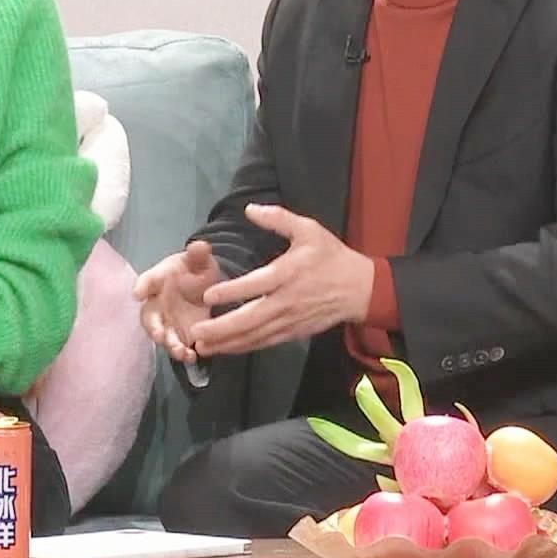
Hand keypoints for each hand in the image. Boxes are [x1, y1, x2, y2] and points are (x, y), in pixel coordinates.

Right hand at [134, 240, 223, 364]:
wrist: (204, 286)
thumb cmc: (194, 270)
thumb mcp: (200, 260)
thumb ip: (198, 254)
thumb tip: (199, 245)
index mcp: (158, 279)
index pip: (147, 281)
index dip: (142, 287)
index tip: (138, 293)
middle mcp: (156, 302)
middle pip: (148, 316)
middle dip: (152, 326)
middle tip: (159, 335)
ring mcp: (166, 321)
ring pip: (161, 335)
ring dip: (169, 344)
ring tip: (181, 351)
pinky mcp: (179, 334)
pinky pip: (176, 346)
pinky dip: (183, 353)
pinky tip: (193, 356)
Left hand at [188, 203, 374, 356]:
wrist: (360, 289)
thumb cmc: (331, 257)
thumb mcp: (309, 229)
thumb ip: (278, 218)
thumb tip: (249, 208)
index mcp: (288, 273)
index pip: (256, 285)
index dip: (231, 292)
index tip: (207, 296)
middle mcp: (287, 301)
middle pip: (251, 318)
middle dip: (222, 328)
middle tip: (196, 332)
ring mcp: (290, 320)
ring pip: (255, 335)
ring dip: (228, 343)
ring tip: (202, 346)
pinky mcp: (294, 333)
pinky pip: (265, 342)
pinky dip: (245, 347)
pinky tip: (226, 349)